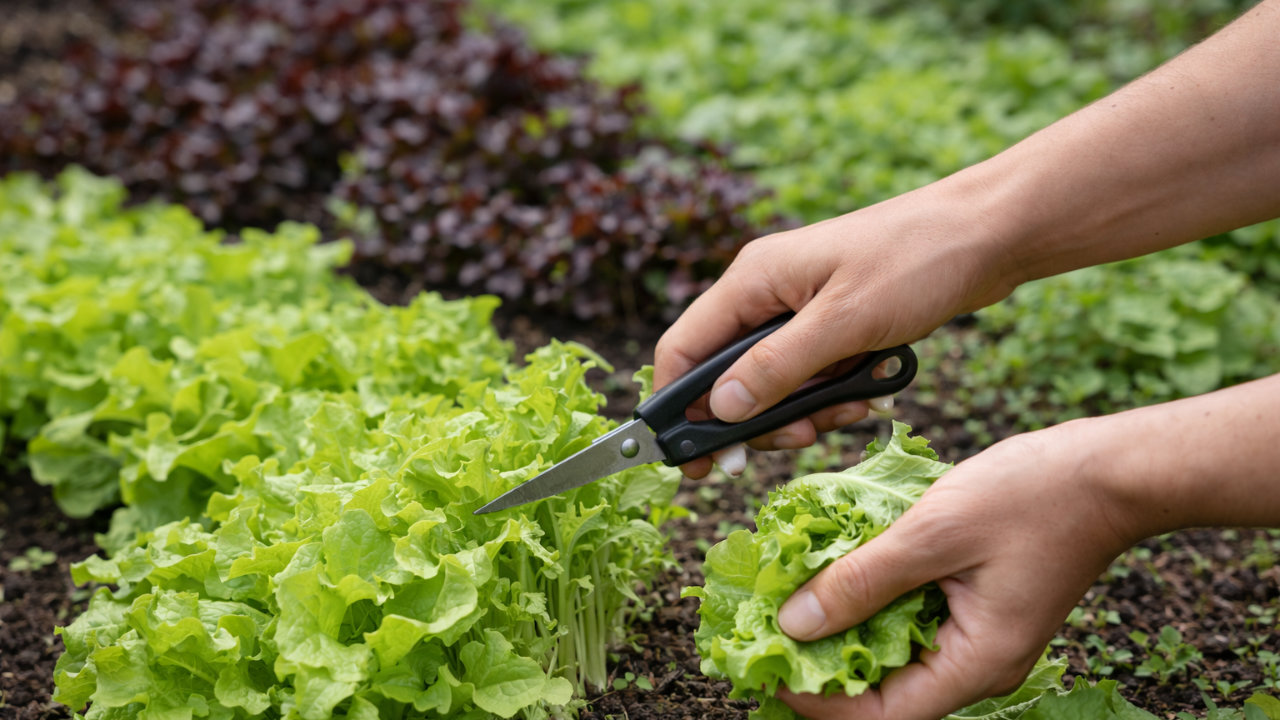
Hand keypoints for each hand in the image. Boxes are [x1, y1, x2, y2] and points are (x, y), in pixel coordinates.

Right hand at [654, 177, 1017, 478]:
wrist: (989, 234)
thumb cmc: (918, 261)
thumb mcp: (845, 322)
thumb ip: (777, 368)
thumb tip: (719, 410)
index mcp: (753, 280)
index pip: (685, 350)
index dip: (678, 409)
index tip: (691, 463)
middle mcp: (766, 293)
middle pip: (727, 376)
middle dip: (758, 418)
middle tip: (796, 442)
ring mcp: (799, 309)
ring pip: (773, 383)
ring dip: (803, 411)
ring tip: (846, 415)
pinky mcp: (833, 324)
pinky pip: (812, 376)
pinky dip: (832, 397)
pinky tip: (866, 398)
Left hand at [774, 420, 1136, 719]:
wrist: (1106, 471)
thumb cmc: (1034, 496)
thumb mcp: (934, 532)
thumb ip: (863, 580)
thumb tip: (795, 622)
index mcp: (977, 663)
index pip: (881, 716)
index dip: (818, 701)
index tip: (769, 665)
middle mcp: (977, 665)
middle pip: (883, 695)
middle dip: (822, 667)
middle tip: (768, 631)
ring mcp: (976, 639)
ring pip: (893, 657)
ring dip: (843, 631)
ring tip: (790, 598)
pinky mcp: (972, 610)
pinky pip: (910, 623)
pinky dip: (870, 604)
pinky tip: (836, 572)